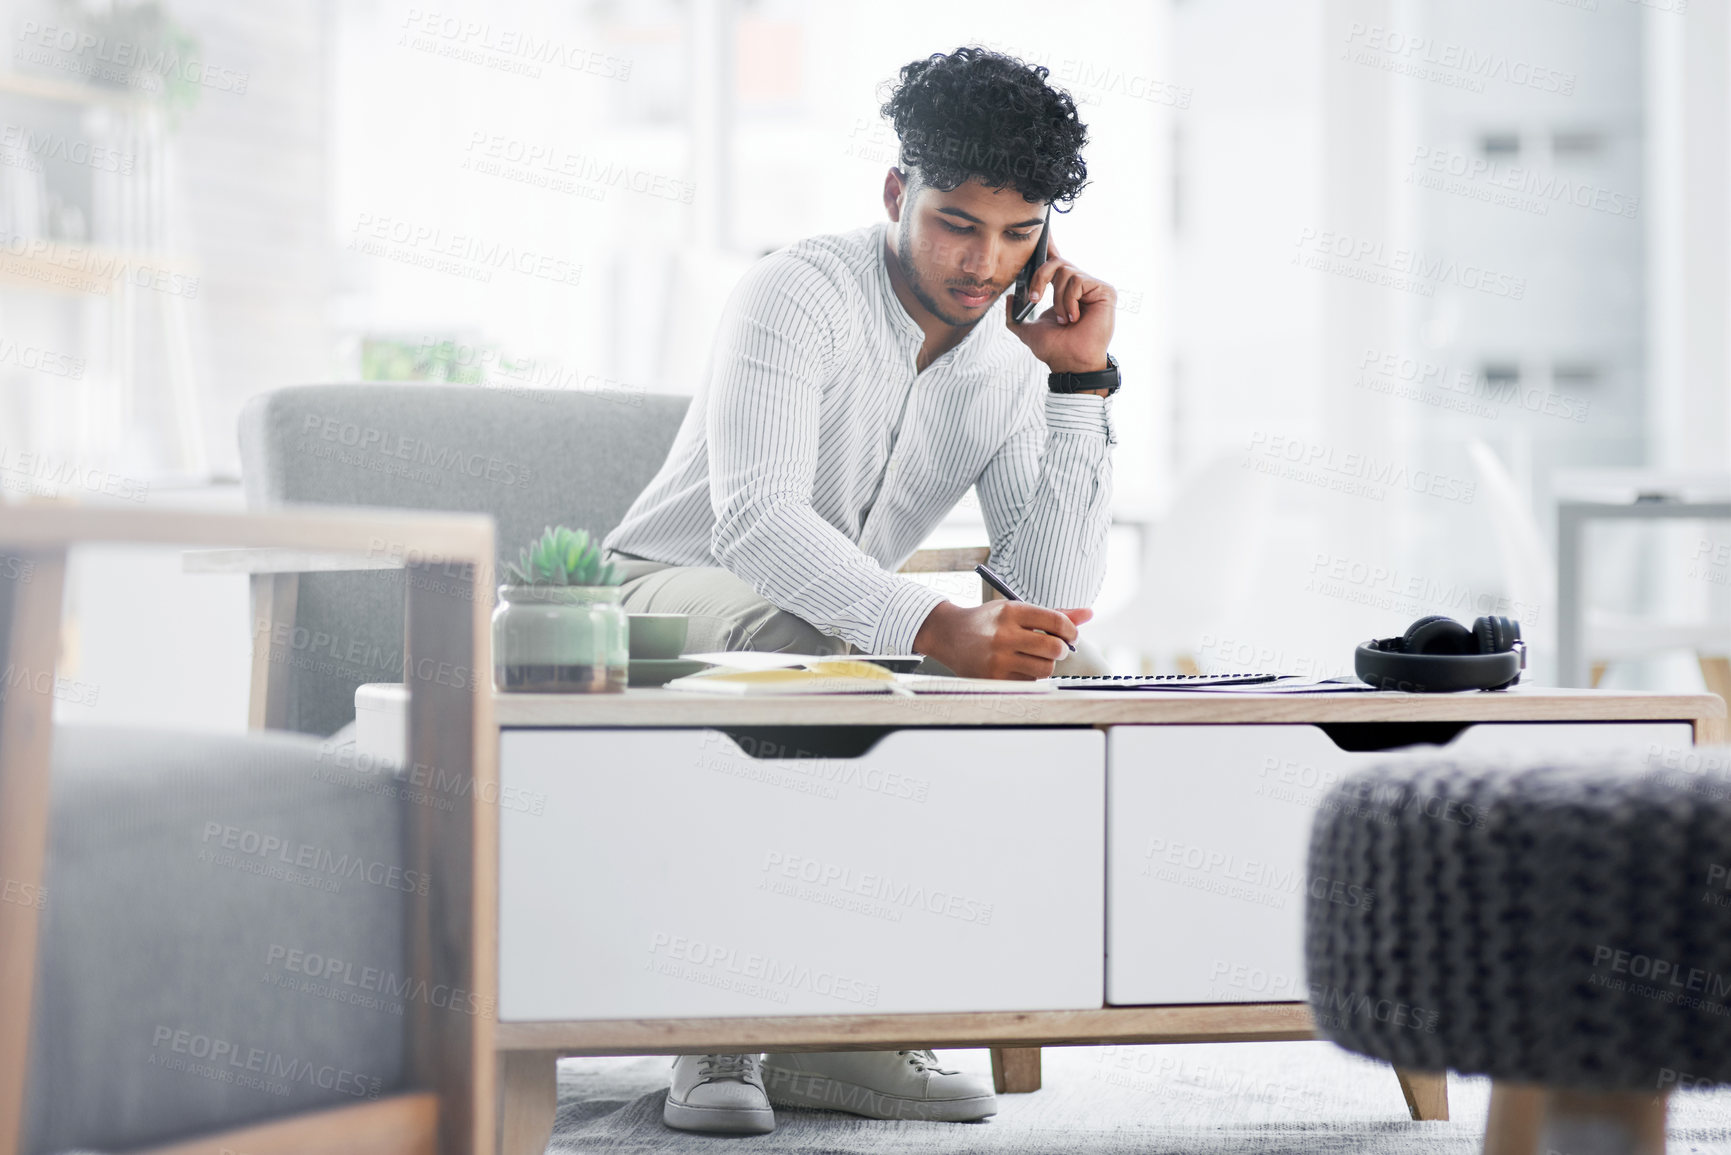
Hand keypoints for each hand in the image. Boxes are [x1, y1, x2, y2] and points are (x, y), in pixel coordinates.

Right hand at [912, 600, 1094, 679]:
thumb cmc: (988, 621)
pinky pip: (1029, 682)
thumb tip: (1089, 614)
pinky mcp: (993, 679)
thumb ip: (1053, 613)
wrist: (948, 635)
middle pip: (1054, 648)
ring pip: (1044, 669)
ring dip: (1046, 664)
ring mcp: (997, 659)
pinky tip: (1017, 666)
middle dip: (1061, 649)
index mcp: (1011, 611)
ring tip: (1035, 657)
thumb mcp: (1016, 609)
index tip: (1071, 634)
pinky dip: (1030, 676)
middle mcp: (1003, 635)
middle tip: (1056, 648)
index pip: (1056, 621)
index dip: (1071, 630)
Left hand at [1004, 234, 1116, 378]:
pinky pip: (1077, 280)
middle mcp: (1078, 284)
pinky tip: (1075, 317)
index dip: (1049, 244)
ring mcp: (1092, 287)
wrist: (1070, 362)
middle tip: (1034, 299)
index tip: (1042, 229)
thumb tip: (1009, 297)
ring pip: (1065, 272)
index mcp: (1063, 290)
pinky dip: (1069, 300)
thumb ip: (1014, 316)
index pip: (1055, 260)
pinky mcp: (1104, 290)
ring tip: (1064, 318)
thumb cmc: (1055, 349)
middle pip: (1055, 262)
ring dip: (1057, 298)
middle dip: (1039, 279)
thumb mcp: (1028, 331)